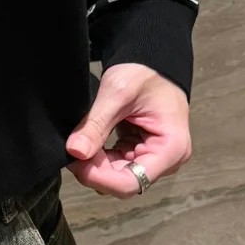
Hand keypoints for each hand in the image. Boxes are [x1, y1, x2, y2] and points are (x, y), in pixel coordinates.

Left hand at [65, 63, 191, 196]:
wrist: (152, 61)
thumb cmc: (144, 72)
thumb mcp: (117, 94)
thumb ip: (96, 124)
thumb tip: (75, 152)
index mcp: (172, 148)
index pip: (131, 182)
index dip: (99, 178)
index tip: (76, 160)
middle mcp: (168, 160)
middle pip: (123, 182)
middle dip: (94, 170)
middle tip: (72, 148)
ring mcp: (155, 159)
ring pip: (117, 177)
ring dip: (95, 164)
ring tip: (80, 141)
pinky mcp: (142, 154)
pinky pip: (117, 166)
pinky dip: (100, 158)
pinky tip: (89, 142)